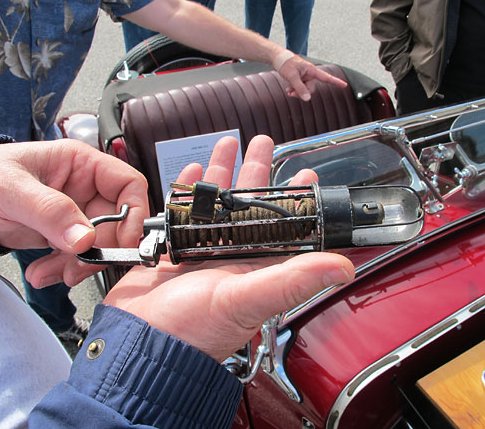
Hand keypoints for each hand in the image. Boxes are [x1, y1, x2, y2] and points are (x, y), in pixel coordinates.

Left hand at [0, 139, 149, 286]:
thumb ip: (50, 211)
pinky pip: (77, 256)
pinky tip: (43, 272)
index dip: (133, 213)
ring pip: (99, 244)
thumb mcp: (11, 188)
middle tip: (79, 264)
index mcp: (82, 164)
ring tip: (52, 272)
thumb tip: (85, 238)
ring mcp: (75, 213)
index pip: (128, 184)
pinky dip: (63, 270)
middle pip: (117, 222)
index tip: (123, 241)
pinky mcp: (63, 234)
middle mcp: (84, 188)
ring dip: (79, 265)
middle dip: (101, 249)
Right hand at [104, 135, 353, 361]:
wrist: (140, 341)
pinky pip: (184, 211)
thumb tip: (343, 268)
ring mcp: (201, 250)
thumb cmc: (192, 331)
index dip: (295, 200)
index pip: (283, 227)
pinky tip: (193, 172)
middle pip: (248, 205)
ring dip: (222, 172)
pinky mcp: (174, 248)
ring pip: (216, 202)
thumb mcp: (248, 300)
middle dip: (257, 171)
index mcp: (255, 267)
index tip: (305, 176)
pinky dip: (188, 190)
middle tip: (263, 143)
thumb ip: (293, 280)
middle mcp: (231, 256)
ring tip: (228, 143)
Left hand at [276, 53, 347, 100]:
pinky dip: (295, 90)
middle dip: (302, 93)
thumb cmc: (286, 64)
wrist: (278, 59)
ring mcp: (305, 76)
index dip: (336, 82)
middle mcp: (310, 74)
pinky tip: (288, 89)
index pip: (326, 77)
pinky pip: (301, 88)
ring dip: (297, 92)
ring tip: (288, 90)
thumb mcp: (292, 77)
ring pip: (305, 90)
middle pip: (312, 88)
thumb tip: (307, 99)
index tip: (345, 85)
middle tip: (291, 93)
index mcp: (312, 70)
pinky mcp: (301, 79)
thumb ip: (300, 88)